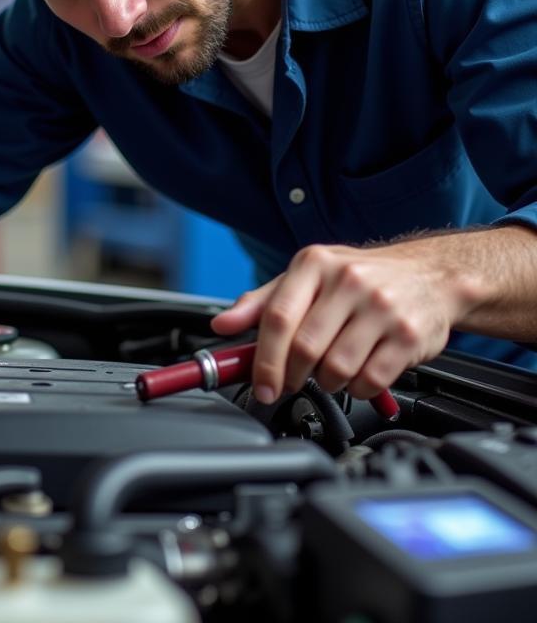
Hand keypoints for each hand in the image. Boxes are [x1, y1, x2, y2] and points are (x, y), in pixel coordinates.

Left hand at [209, 241, 474, 403]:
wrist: (430, 275)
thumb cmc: (359, 277)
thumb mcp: (306, 277)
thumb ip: (261, 302)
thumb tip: (222, 325)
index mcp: (314, 264)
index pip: (277, 317)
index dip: (264, 359)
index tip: (260, 384)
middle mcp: (348, 281)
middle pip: (304, 348)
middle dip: (291, 375)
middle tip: (291, 381)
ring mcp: (381, 307)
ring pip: (336, 368)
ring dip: (327, 382)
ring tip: (330, 369)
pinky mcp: (408, 335)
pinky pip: (370, 380)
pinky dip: (358, 388)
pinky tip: (358, 373)